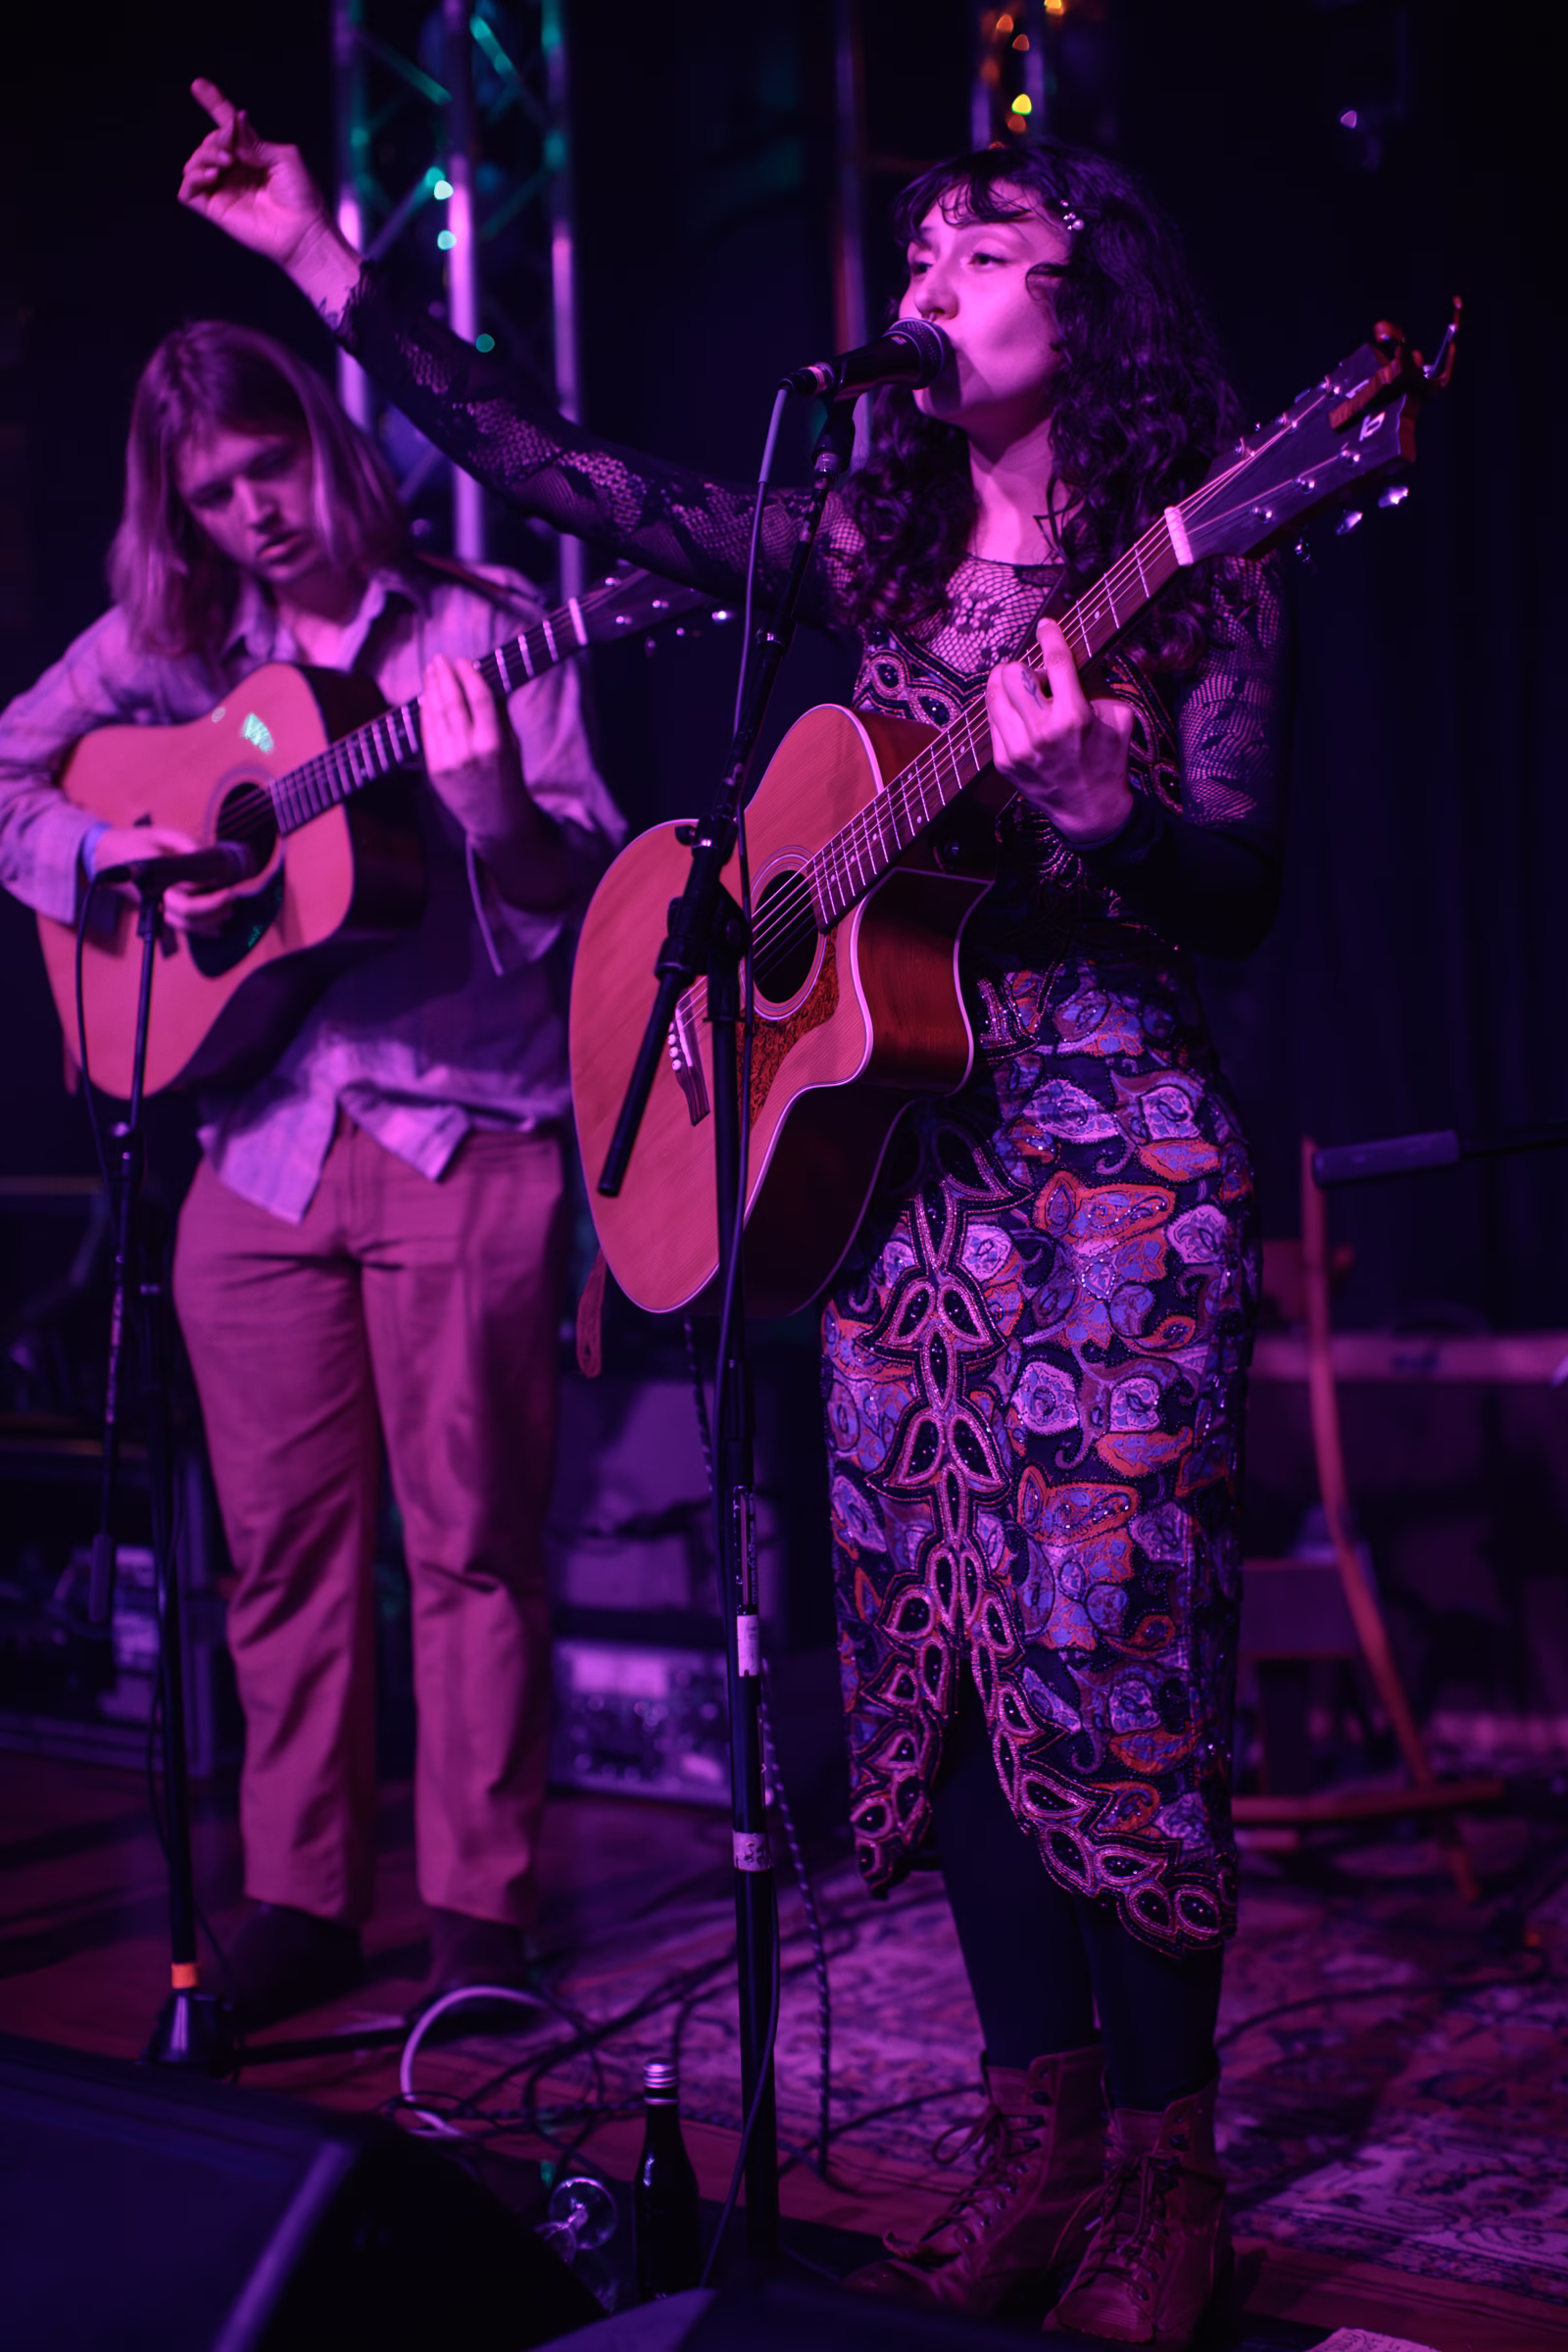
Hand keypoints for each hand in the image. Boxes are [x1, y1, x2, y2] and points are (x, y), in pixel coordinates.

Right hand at [87, 823, 237, 935]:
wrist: (108, 856)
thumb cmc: (137, 843)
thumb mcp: (161, 834)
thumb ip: (185, 843)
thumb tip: (208, 855)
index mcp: (155, 879)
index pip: (187, 898)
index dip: (211, 899)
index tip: (228, 887)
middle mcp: (155, 898)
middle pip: (188, 916)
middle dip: (215, 909)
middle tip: (232, 896)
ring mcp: (156, 908)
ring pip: (186, 926)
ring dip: (211, 921)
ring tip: (230, 906)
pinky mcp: (159, 912)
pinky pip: (182, 928)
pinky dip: (202, 928)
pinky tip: (219, 922)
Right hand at [178, 80, 362, 320]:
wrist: (304, 230)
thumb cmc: (301, 195)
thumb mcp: (283, 157)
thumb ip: (254, 140)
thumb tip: (235, 118)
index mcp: (250, 155)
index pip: (226, 127)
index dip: (214, 105)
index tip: (198, 85)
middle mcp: (233, 171)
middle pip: (208, 143)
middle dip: (216, 139)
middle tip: (232, 149)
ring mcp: (223, 190)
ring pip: (194, 163)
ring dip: (204, 154)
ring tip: (226, 162)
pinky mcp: (215, 209)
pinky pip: (187, 191)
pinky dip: (193, 177)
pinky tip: (213, 175)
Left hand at [420, 657, 570, 910]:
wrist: (496, 822)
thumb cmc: (508, 779)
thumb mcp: (512, 746)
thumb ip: (497, 715)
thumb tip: (481, 681)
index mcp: (494, 744)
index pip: (479, 698)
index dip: (469, 675)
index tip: (464, 660)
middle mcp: (469, 752)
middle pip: (452, 702)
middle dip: (444, 677)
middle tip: (439, 660)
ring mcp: (448, 762)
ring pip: (436, 716)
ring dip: (431, 690)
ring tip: (431, 672)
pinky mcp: (434, 771)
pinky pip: (427, 734)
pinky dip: (425, 713)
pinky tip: (426, 698)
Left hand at [987, 618, 1136, 846]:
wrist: (1089, 809)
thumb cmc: (1107, 759)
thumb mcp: (1118, 718)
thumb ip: (1098, 685)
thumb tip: (1077, 656)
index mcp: (1074, 717)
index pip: (1056, 662)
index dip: (1049, 635)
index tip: (1046, 625)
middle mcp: (1042, 731)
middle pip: (1013, 673)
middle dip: (1023, 666)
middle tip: (1035, 676)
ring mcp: (1018, 748)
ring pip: (994, 694)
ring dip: (1006, 683)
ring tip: (1021, 691)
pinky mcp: (1004, 761)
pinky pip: (992, 719)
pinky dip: (1003, 708)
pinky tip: (1018, 714)